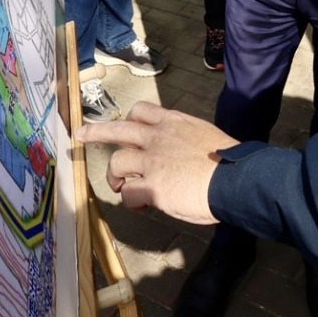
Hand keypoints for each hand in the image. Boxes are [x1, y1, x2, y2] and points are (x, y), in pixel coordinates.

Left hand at [78, 102, 229, 224]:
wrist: (236, 178)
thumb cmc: (229, 161)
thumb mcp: (205, 136)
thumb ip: (184, 141)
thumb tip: (177, 157)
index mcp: (174, 123)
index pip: (143, 111)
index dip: (130, 119)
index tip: (124, 125)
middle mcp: (158, 137)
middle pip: (118, 129)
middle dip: (97, 132)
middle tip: (82, 134)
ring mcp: (152, 160)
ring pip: (116, 162)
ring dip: (115, 177)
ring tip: (122, 187)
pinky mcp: (152, 186)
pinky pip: (128, 193)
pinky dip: (131, 200)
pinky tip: (141, 205)